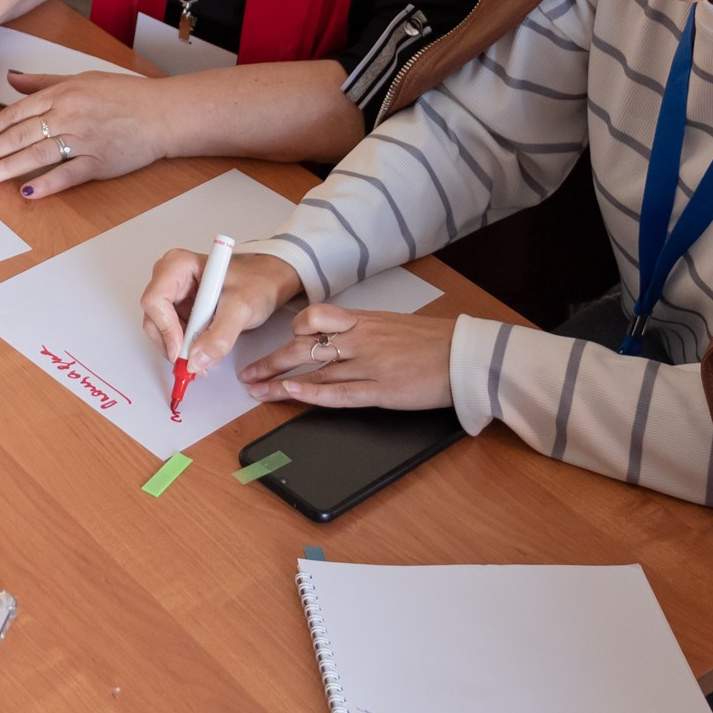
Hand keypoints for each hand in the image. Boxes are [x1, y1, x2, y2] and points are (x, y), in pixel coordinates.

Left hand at [0, 70, 164, 198]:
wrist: (162, 113)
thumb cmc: (124, 94)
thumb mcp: (81, 78)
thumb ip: (43, 82)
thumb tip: (11, 79)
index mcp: (63, 94)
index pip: (18, 112)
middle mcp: (70, 115)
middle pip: (22, 134)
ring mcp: (85, 140)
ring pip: (39, 154)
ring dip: (10, 167)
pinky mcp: (100, 162)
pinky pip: (68, 174)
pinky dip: (48, 184)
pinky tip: (28, 192)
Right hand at [141, 249, 301, 373]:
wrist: (268, 283)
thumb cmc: (256, 282)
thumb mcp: (241, 308)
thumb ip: (219, 337)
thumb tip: (196, 360)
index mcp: (179, 265)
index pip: (156, 300)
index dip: (166, 328)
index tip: (182, 351)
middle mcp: (170, 278)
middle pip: (153, 317)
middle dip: (171, 343)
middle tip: (192, 362)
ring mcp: (174, 295)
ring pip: (160, 330)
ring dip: (178, 348)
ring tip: (204, 354)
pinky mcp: (180, 310)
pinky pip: (171, 334)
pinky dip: (184, 348)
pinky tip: (203, 349)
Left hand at [238, 305, 457, 410]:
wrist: (465, 356)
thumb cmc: (433, 342)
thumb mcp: (393, 326)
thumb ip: (364, 332)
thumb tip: (340, 340)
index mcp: (364, 320)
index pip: (314, 317)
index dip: (291, 329)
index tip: (276, 340)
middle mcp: (360, 339)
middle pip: (303, 346)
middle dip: (271, 360)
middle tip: (248, 373)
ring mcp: (368, 364)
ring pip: (313, 369)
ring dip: (280, 381)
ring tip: (257, 390)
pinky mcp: (380, 390)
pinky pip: (337, 392)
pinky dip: (310, 393)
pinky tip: (291, 395)